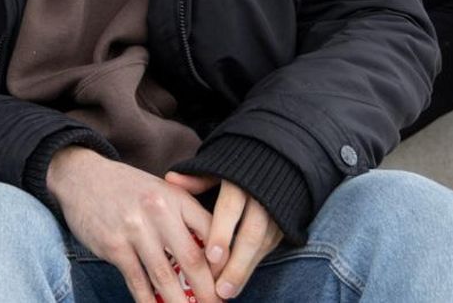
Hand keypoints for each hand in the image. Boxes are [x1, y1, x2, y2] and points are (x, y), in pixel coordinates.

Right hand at [46, 147, 215, 302]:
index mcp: (176, 197)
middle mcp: (158, 211)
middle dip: (207, 291)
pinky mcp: (113, 246)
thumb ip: (186, 216)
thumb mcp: (162, 190)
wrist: (82, 176)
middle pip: (192, 259)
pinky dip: (149, 301)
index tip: (228, 282)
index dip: (224, 262)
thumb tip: (212, 255)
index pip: (211, 233)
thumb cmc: (128, 188)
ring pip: (165, 276)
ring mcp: (134, 229)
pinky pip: (137, 281)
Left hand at [164, 174, 282, 299]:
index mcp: (240, 181)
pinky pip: (268, 249)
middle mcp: (261, 198)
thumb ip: (197, 178)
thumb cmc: (235, 168)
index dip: (222, 233)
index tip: (211, 257)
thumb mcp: (217, 166)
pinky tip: (238, 283)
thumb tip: (170, 179)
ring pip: (262, 246)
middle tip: (220, 289)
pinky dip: (252, 266)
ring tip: (227, 292)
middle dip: (236, 264)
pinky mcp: (282, 226)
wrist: (277, 163)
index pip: (231, 208)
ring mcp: (274, 214)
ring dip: (244, 271)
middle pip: (251, 234)